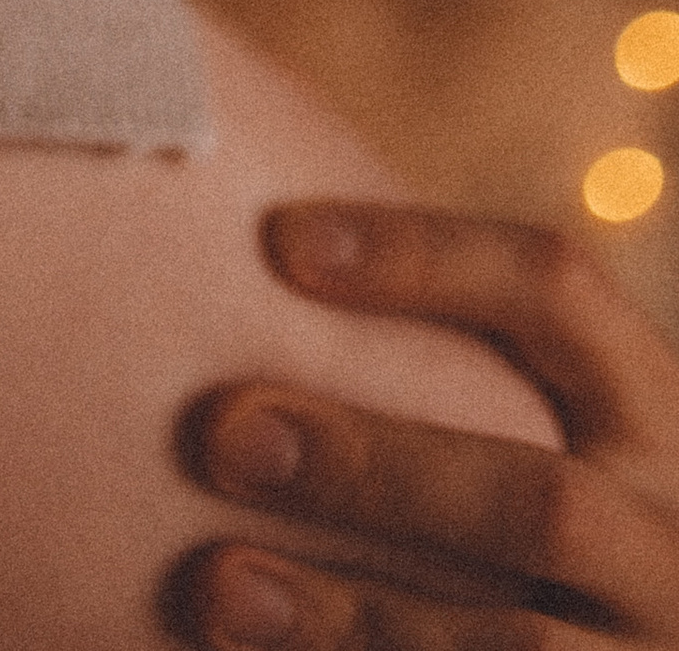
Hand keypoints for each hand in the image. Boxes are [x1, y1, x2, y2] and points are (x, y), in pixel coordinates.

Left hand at [172, 199, 678, 644]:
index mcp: (657, 415)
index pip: (560, 293)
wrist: (638, 629)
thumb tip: (263, 248)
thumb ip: (452, 359)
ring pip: (517, 648)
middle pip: (542, 506)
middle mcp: (670, 546)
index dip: (425, 258)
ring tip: (219, 584)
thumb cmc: (536, 504)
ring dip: (355, 614)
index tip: (281, 242)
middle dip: (378, 471)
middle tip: (224, 433)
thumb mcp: (561, 423)